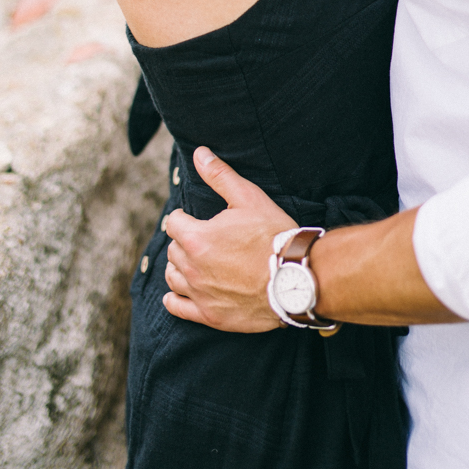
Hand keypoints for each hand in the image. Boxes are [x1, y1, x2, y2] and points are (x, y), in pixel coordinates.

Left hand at [163, 146, 296, 331]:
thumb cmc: (273, 235)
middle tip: (203, 238)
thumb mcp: (248, 198)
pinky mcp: (209, 315)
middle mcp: (193, 267)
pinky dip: (174, 299)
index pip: (173, 222)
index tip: (193, 217)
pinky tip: (180, 293)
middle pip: (174, 249)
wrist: (295, 277)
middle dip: (184, 241)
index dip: (183, 217)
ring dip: (180, 266)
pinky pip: (177, 307)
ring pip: (173, 276)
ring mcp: (200, 294)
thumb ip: (219, 175)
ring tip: (195, 261)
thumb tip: (199, 153)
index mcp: (197, 237)